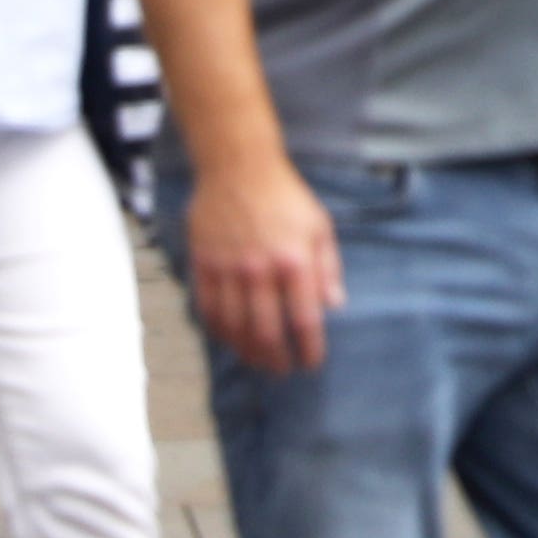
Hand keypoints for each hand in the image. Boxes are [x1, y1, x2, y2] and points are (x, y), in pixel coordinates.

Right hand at [186, 157, 341, 374]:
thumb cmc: (285, 196)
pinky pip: (207, 309)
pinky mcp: (203, 264)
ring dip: (246, 351)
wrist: (238, 167)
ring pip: (233, 327)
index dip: (308, 348)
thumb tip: (334, 306)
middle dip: (276, 359)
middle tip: (282, 371)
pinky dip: (217, 331)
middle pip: (265, 331)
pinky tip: (229, 339)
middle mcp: (259, 269)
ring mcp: (227, 268)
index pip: (303, 318)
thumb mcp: (319, 226)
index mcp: (294, 260)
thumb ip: (328, 268)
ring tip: (257, 362)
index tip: (311, 363)